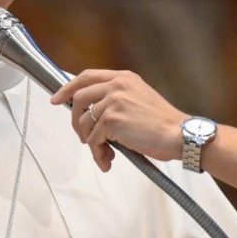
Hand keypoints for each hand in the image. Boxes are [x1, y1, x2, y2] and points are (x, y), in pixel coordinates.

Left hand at [51, 70, 186, 170]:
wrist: (180, 134)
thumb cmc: (163, 124)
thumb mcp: (139, 99)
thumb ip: (117, 100)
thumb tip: (92, 114)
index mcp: (123, 78)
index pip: (86, 76)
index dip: (68, 88)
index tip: (57, 99)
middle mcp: (116, 85)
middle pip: (78, 99)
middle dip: (75, 121)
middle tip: (82, 137)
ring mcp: (112, 101)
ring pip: (84, 123)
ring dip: (90, 142)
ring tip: (104, 154)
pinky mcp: (111, 119)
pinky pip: (93, 140)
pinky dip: (98, 154)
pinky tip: (108, 161)